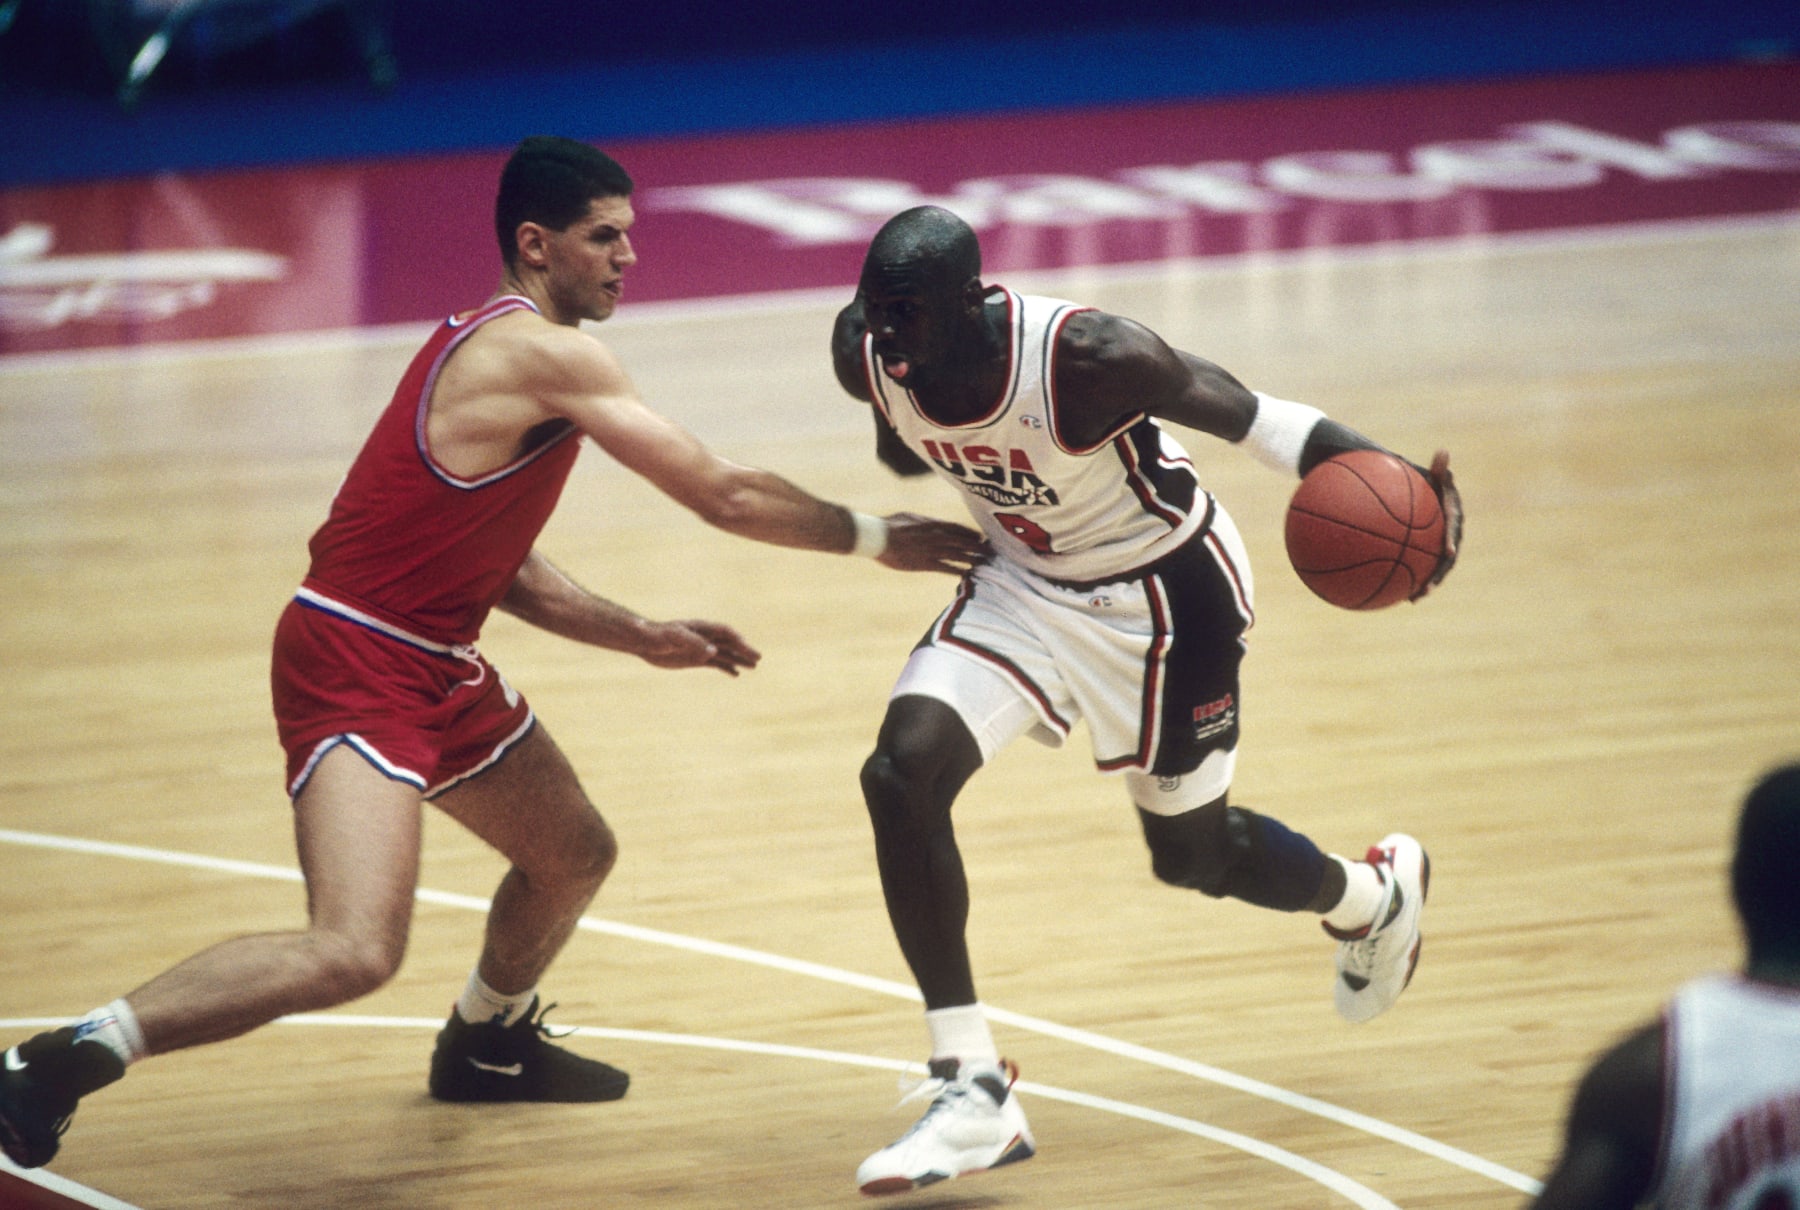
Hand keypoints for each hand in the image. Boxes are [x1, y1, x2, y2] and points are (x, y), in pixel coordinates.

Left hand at [636, 619, 761, 675]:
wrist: (645, 642)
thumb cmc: (658, 635)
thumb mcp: (674, 638)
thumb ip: (693, 643)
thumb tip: (713, 651)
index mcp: (702, 628)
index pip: (724, 632)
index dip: (736, 639)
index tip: (746, 647)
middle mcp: (705, 638)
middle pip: (729, 643)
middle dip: (744, 650)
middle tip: (758, 658)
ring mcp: (701, 649)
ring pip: (725, 654)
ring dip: (739, 659)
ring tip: (754, 666)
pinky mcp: (696, 659)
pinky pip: (716, 663)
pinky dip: (727, 668)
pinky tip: (736, 674)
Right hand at [875, 512, 990, 573]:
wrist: (878, 537)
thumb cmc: (889, 525)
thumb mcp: (909, 516)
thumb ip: (923, 521)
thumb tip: (929, 523)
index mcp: (933, 523)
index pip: (958, 528)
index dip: (971, 534)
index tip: (981, 537)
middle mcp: (937, 536)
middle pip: (964, 541)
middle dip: (979, 547)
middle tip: (991, 551)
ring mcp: (933, 550)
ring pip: (960, 555)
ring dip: (974, 559)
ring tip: (985, 564)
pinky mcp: (926, 564)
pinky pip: (947, 568)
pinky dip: (959, 572)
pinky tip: (968, 576)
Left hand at [1411, 449, 1461, 599]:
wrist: (1415, 492)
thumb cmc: (1420, 479)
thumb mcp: (1427, 472)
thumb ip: (1437, 468)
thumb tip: (1444, 452)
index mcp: (1452, 514)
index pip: (1453, 528)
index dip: (1451, 539)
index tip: (1447, 550)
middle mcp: (1450, 533)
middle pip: (1446, 558)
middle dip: (1438, 575)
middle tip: (1428, 587)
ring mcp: (1438, 545)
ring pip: (1434, 568)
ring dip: (1426, 584)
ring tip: (1414, 598)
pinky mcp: (1426, 553)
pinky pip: (1419, 568)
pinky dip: (1410, 581)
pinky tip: (1397, 596)